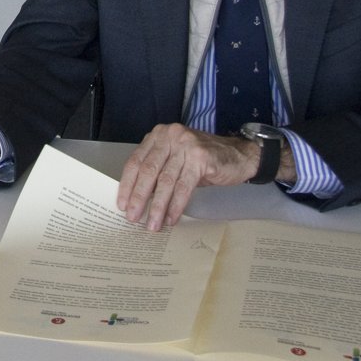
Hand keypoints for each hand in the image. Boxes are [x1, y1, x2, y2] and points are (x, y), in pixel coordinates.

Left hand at [116, 123, 269, 230]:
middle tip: (133, 217)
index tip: (122, 204)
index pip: (136, 161)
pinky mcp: (201, 158)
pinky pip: (184, 186)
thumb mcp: (176, 159)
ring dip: (158, 206)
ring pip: (166, 181)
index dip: (127, 184)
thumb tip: (138, 199)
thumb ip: (158, 171)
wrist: (239, 155)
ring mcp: (186, 146)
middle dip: (139, 197)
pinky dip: (176, 205)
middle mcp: (170, 137)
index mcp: (159, 136)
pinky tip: (171, 218)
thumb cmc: (203, 160)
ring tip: (153, 224)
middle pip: (148, 170)